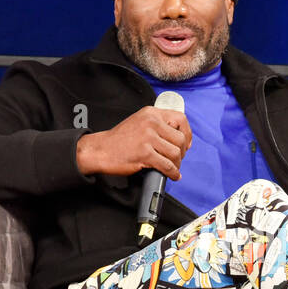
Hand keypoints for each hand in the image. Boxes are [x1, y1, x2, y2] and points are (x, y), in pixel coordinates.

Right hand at [76, 106, 191, 179]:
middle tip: (177, 159)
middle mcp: (151, 122)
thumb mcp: (139, 122)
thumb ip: (157, 125)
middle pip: (180, 138)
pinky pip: (167, 165)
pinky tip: (172, 175)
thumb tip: (177, 136)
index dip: (187, 133)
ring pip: (175, 153)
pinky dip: (172, 173)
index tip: (186, 143)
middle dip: (182, 152)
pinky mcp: (145, 154)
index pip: (180, 119)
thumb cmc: (119, 140)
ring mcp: (148, 138)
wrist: (100, 150)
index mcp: (151, 113)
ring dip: (177, 164)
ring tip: (173, 167)